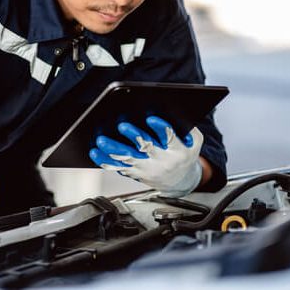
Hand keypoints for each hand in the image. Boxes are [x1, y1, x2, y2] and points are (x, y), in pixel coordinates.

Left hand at [89, 116, 203, 196]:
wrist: (181, 181)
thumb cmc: (185, 153)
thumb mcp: (193, 140)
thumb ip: (183, 127)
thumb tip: (168, 109)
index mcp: (179, 150)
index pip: (170, 138)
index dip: (161, 129)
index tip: (151, 118)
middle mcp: (163, 161)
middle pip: (147, 148)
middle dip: (134, 136)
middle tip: (122, 125)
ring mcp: (148, 169)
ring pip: (128, 159)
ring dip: (114, 149)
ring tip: (102, 140)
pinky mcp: (136, 174)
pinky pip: (119, 168)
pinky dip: (106, 160)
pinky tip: (96, 152)